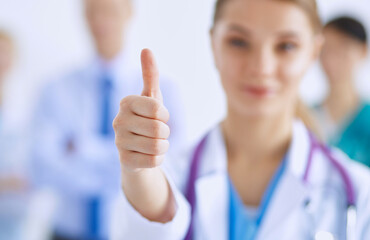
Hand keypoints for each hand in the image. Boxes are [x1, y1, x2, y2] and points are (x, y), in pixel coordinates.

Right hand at [113, 49, 169, 171]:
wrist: (137, 148)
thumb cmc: (146, 119)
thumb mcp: (151, 97)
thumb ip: (150, 75)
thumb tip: (146, 49)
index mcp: (126, 103)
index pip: (158, 110)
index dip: (164, 115)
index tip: (158, 116)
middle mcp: (118, 121)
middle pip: (160, 130)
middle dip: (165, 133)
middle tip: (155, 132)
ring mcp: (119, 142)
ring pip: (159, 147)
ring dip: (163, 146)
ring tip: (152, 143)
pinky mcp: (124, 161)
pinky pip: (155, 161)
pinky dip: (158, 159)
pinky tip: (147, 155)